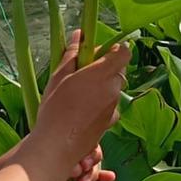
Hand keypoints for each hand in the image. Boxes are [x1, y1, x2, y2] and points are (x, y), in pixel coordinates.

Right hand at [30, 30, 130, 180]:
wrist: (57, 145)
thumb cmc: (55, 109)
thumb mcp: (59, 76)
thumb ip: (72, 54)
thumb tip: (79, 35)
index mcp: (102, 73)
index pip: (124, 51)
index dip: (114, 48)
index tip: (97, 52)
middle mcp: (113, 89)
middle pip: (118, 70)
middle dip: (104, 68)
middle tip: (82, 73)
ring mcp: (113, 107)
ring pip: (113, 89)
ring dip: (101, 87)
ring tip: (77, 95)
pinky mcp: (110, 122)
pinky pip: (109, 106)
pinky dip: (100, 105)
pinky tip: (81, 111)